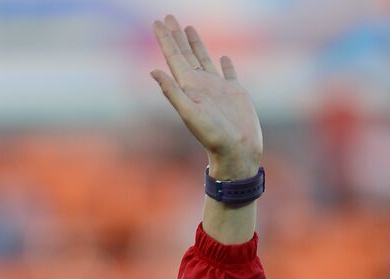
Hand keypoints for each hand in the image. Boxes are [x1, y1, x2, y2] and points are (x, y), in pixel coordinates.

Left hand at [151, 14, 261, 178]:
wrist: (237, 151)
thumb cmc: (213, 136)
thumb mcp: (190, 113)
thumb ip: (172, 92)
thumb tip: (153, 71)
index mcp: (188, 88)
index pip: (173, 58)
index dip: (165, 40)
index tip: (157, 21)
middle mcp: (200, 85)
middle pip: (185, 55)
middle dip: (175, 36)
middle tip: (168, 17)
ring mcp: (217, 88)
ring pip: (203, 59)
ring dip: (195, 44)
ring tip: (188, 28)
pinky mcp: (234, 92)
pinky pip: (228, 72)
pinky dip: (224, 63)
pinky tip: (224, 57)